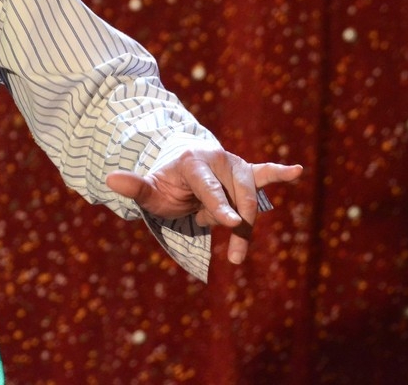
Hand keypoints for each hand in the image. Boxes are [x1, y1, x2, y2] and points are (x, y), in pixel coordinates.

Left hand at [106, 147, 302, 264]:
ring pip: (250, 198)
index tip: (231, 225)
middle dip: (230, 220)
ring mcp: (235, 164)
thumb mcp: (150, 189)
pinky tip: (296, 170)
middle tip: (220, 244)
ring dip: (240, 220)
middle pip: (236, 196)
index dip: (219, 207)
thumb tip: (111, 178)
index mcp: (194, 161)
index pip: (210, 188)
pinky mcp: (247, 172)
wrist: (180, 169)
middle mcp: (218, 158)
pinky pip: (265, 173)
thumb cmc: (165, 184)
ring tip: (232, 248)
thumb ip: (135, 187)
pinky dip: (280, 173)